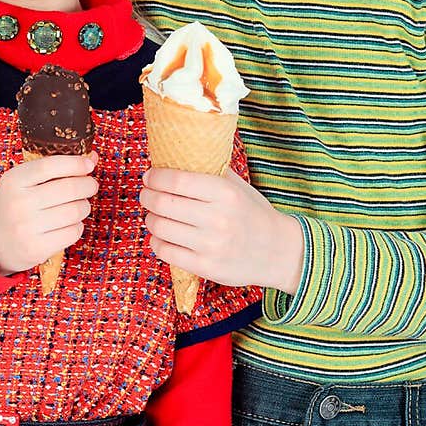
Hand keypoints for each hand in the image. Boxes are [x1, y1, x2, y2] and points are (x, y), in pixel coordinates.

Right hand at [0, 152, 98, 275]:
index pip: (50, 166)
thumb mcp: (23, 181)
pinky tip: (68, 224)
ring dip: (84, 206)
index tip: (88, 165)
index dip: (75, 163)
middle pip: (69, 188)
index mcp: (13, 181)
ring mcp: (27, 228)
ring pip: (75, 211)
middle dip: (87, 185)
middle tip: (90, 186)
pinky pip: (73, 232)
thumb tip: (91, 158)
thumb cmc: (13, 205)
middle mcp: (18, 204)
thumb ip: (54, 168)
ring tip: (78, 206)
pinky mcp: (36, 248)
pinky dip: (77, 226)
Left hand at [140, 167, 303, 292]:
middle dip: (147, 197)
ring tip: (154, 216)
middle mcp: (218, 218)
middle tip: (146, 195)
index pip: (177, 180)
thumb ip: (212, 172)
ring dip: (150, 219)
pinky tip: (162, 237)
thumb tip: (178, 157)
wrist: (279, 252)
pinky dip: (157, 242)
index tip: (149, 177)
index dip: (156, 178)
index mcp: (225, 193)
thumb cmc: (253, 215)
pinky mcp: (206, 267)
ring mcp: (211, 245)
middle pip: (163, 203)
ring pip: (160, 228)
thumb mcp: (239, 187)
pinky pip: (166, 252)